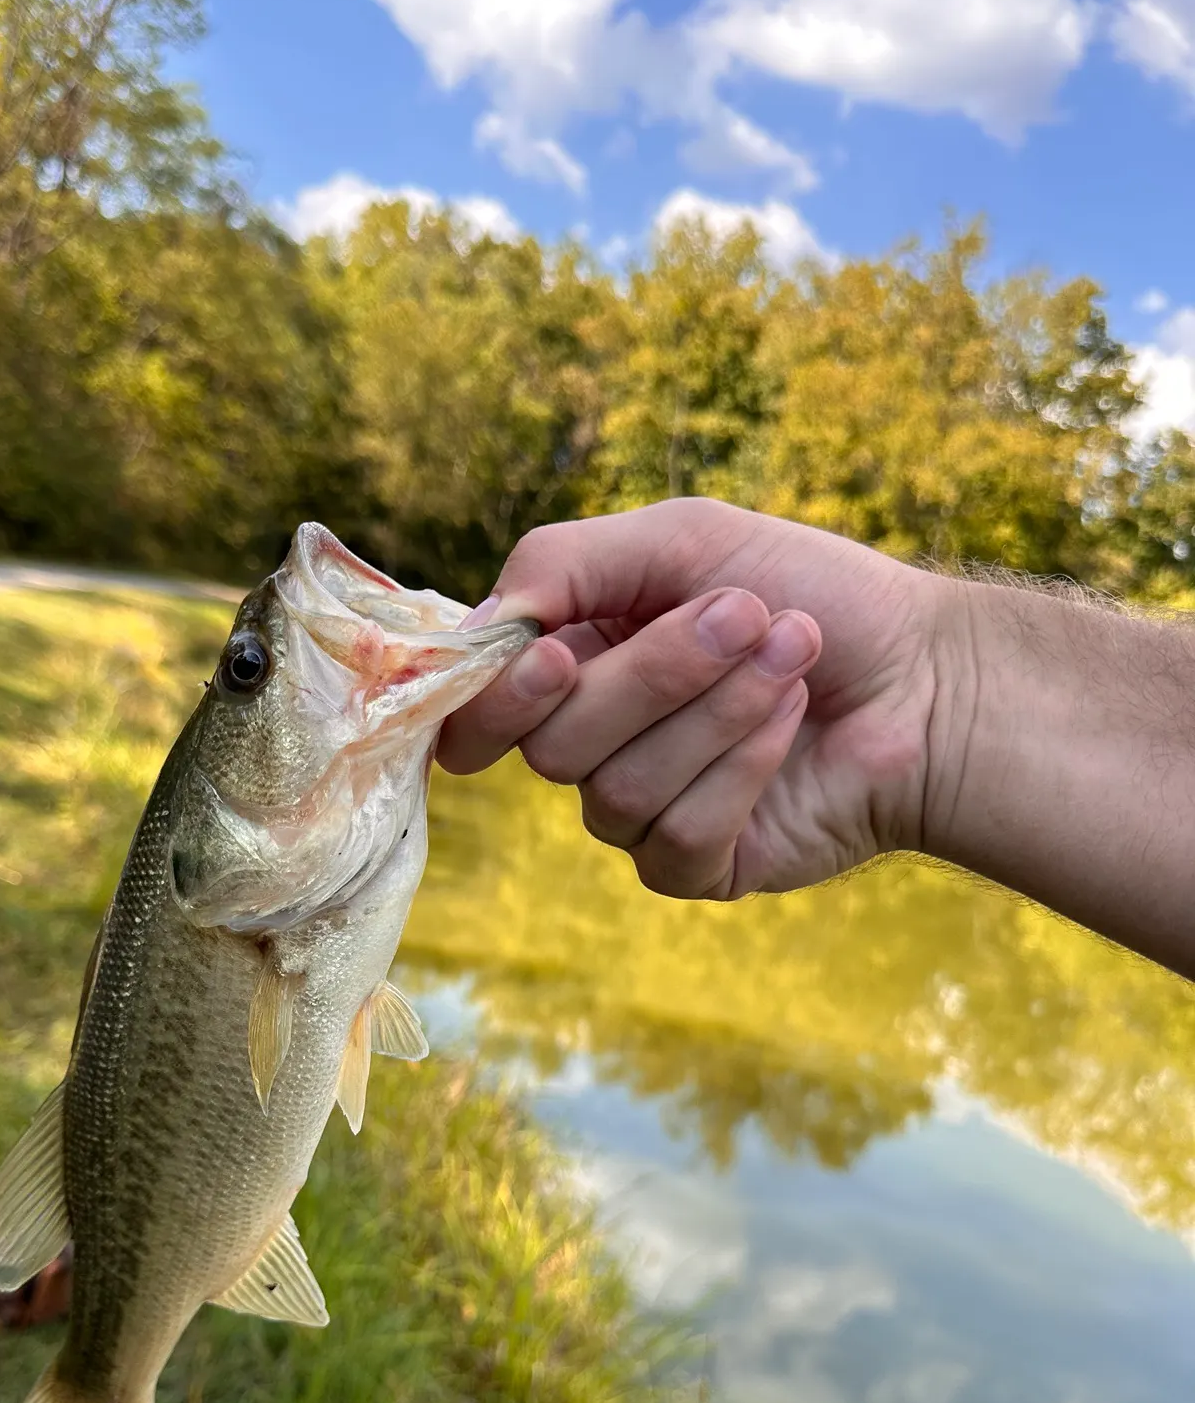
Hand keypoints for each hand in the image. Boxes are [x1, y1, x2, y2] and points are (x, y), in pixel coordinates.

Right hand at [438, 498, 946, 899]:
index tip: (559, 655)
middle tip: (743, 614)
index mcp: (570, 663)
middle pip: (552, 744)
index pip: (477, 710)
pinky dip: (744, 767)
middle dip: (656, 675)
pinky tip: (795, 724)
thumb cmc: (805, 590)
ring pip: (616, 791)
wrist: (925, 671)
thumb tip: (481, 629)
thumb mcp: (681, 539)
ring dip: (717, 713)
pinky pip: (674, 835)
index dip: (499, 697)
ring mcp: (637, 810)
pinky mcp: (692, 863)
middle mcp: (589, 742)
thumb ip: (561, 562)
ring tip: (791, 658)